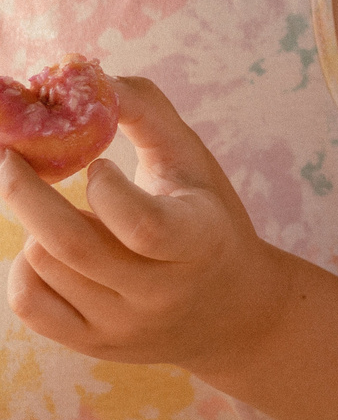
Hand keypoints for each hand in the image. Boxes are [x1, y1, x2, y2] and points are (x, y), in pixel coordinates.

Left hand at [1, 76, 292, 370]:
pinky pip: (30, 303)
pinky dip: (25, 266)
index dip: (107, 190)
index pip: (142, 226)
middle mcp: (161, 291)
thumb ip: (147, 113)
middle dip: (25, 193)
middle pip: (71, 245)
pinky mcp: (93, 344)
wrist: (233, 310)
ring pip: (45, 265)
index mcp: (198, 241)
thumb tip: (89, 75)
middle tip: (8, 157)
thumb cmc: (210, 217)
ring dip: (38, 226)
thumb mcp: (194, 162)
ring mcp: (123, 324)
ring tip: (60, 213)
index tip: (97, 164)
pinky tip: (45, 248)